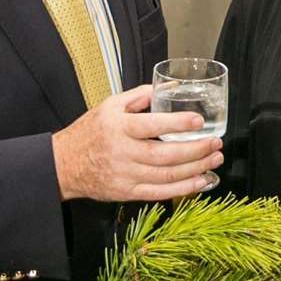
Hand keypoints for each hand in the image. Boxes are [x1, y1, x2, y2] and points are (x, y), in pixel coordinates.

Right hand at [51, 84, 222, 201]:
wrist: (64, 164)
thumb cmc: (90, 132)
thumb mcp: (110, 105)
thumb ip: (140, 96)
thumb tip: (170, 87)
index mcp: (119, 127)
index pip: (152, 125)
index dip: (177, 123)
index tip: (199, 120)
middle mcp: (123, 152)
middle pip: (165, 155)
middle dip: (195, 150)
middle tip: (215, 143)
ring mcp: (126, 175)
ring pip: (167, 175)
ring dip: (195, 168)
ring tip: (214, 159)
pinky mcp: (128, 192)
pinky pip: (160, 193)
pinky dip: (183, 189)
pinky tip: (201, 181)